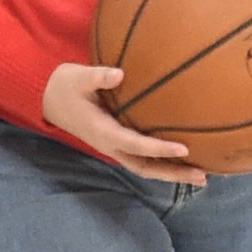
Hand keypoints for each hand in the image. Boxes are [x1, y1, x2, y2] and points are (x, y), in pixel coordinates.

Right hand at [42, 61, 203, 182]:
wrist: (49, 99)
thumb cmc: (66, 86)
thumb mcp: (78, 77)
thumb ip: (98, 76)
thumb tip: (119, 74)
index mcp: (103, 131)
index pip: (135, 144)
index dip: (159, 149)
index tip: (184, 149)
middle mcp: (110, 145)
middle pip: (145, 167)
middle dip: (172, 173)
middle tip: (202, 176)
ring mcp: (113, 147)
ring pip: (145, 167)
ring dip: (171, 174)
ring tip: (200, 176)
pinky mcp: (117, 144)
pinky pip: (142, 160)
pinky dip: (162, 164)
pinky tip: (181, 162)